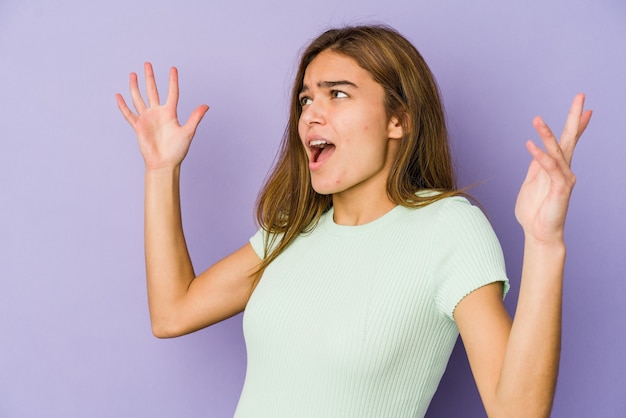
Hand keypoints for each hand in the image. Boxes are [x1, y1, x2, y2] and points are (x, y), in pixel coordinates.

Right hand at [116, 62, 208, 170]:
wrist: (164, 164)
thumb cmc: (177, 150)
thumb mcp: (188, 132)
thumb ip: (195, 118)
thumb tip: (206, 105)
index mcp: (170, 113)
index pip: (172, 93)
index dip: (172, 81)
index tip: (173, 68)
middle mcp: (158, 113)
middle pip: (152, 91)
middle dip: (150, 77)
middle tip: (147, 64)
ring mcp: (147, 119)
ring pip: (139, 98)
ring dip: (135, 86)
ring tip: (133, 74)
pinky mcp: (138, 126)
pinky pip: (129, 114)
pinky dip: (123, 105)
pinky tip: (119, 95)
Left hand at [515, 94, 591, 243]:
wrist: (538, 233)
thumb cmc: (535, 211)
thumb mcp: (531, 183)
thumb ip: (536, 166)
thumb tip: (537, 150)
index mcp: (556, 167)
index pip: (566, 142)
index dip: (575, 125)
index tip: (584, 107)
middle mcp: (564, 170)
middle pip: (569, 139)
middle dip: (574, 118)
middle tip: (581, 96)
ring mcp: (563, 178)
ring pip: (557, 150)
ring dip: (546, 134)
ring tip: (537, 119)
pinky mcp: (559, 188)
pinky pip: (548, 168)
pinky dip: (539, 155)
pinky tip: (529, 144)